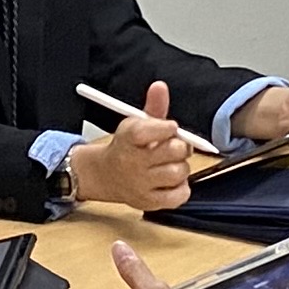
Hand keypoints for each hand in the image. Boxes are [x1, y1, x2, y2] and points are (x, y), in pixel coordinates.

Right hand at [68, 81, 195, 210]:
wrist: (106, 175)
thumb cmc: (127, 148)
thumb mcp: (137, 124)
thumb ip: (153, 107)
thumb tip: (160, 86)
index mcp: (128, 138)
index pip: (149, 131)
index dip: (166, 128)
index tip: (171, 127)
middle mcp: (132, 162)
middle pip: (172, 151)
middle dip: (180, 146)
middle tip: (176, 146)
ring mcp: (141, 185)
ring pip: (179, 172)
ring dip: (181, 166)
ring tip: (171, 163)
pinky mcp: (149, 202)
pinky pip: (179, 196)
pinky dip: (182, 187)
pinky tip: (172, 180)